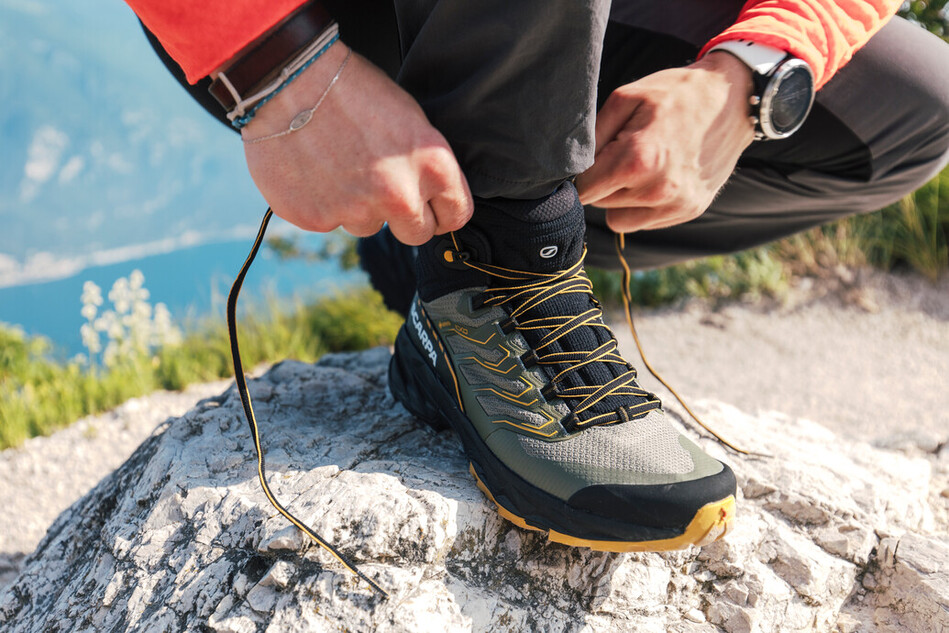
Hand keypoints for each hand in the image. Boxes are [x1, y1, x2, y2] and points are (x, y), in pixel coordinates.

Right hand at [242, 43, 473, 244]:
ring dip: (358, 206)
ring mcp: (358, 212)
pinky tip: (312, 169)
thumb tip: (426, 195)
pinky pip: (328, 221)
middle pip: (417, 233)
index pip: (456, 214)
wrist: (290, 80)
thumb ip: (423, 166)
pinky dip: (321, 202)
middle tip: (382, 190)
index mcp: (433, 167)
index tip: (433, 211)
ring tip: (338, 165)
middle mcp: (400, 197)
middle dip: (404, 218)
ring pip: (368, 226)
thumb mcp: (409, 118)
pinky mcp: (318, 220)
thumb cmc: (352, 88)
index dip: (443, 212)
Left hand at [575, 52, 754, 232]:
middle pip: (599, 203)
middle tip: (623, 153)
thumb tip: (570, 167)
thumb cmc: (675, 94)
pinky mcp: (689, 211)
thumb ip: (593, 136)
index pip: (584, 189)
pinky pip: (644, 222)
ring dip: (620, 199)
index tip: (593, 159)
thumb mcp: (626, 98)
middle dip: (603, 182)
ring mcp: (676, 204)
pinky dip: (643, 205)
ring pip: (618, 220)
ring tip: (640, 167)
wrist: (733, 100)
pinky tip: (659, 176)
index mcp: (637, 160)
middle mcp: (657, 190)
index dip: (581, 174)